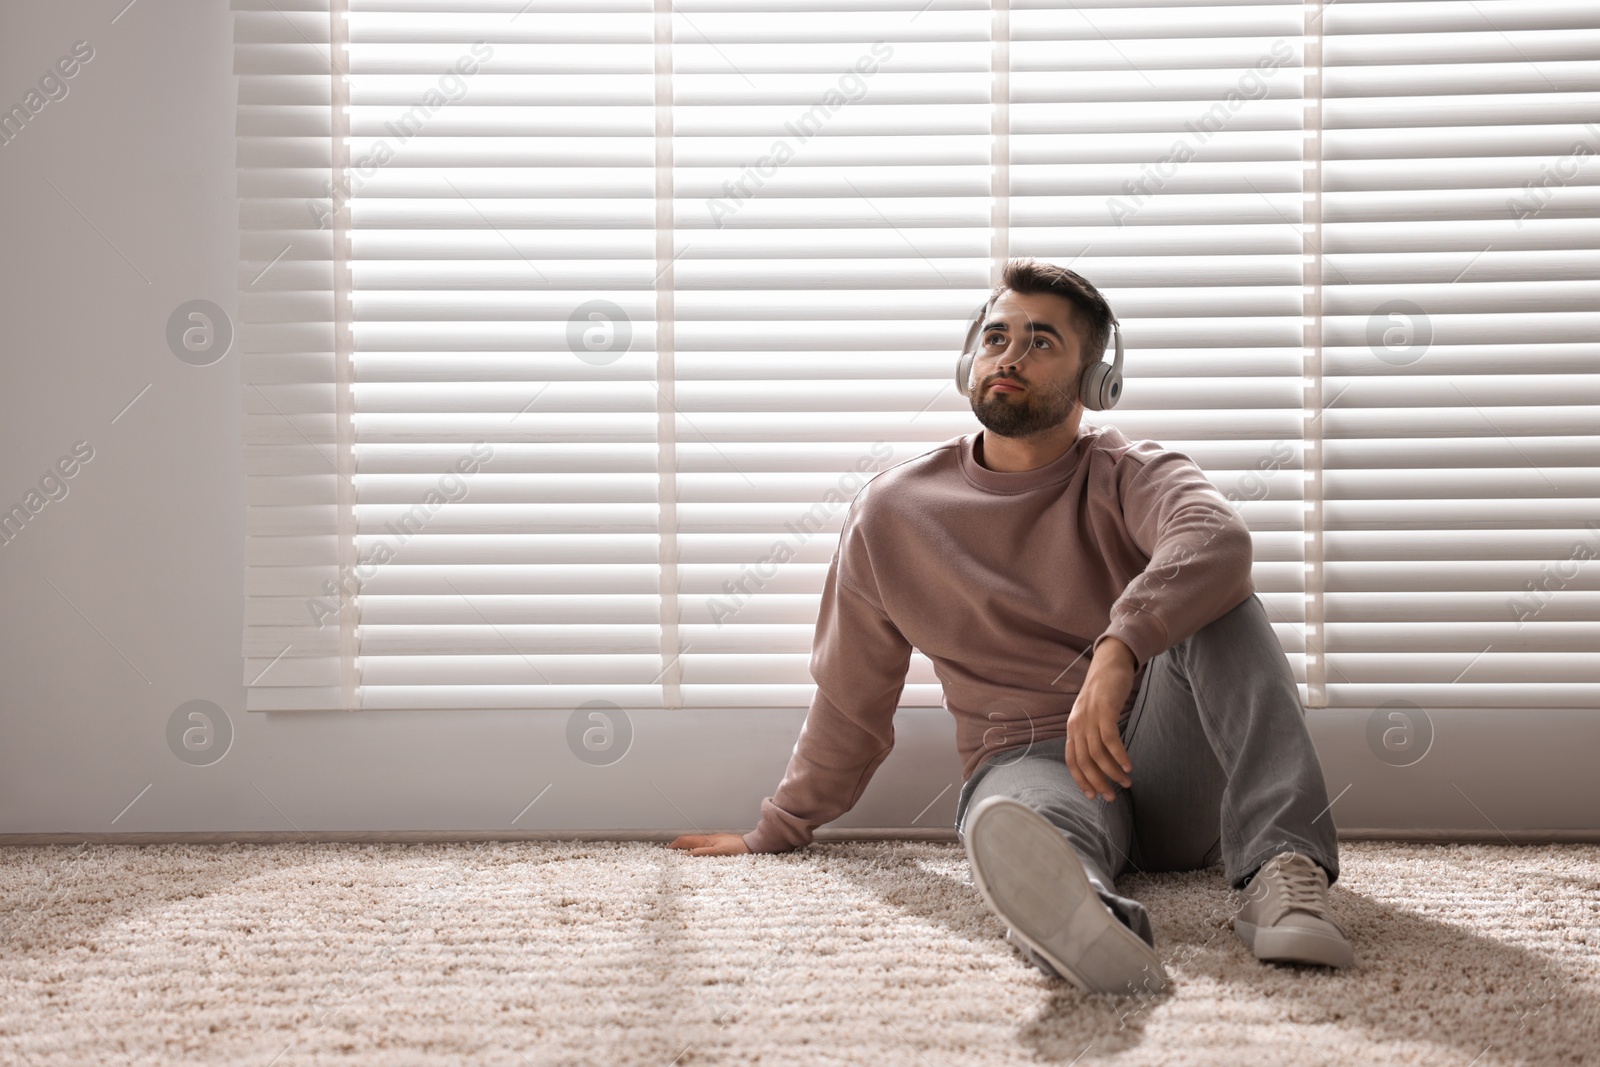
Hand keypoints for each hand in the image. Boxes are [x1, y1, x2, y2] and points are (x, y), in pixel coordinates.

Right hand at [668, 832, 750, 855]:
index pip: (685, 840)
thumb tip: (686, 854)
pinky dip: (694, 852)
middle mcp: (707, 841)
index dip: (674, 845)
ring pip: (694, 845)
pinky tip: (695, 858)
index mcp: (705, 841)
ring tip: (679, 858)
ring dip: (685, 849)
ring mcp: (712, 843)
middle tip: (669, 856)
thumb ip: (702, 852)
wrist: (751, 846)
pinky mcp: (717, 847)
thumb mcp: (719, 852)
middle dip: (677, 847)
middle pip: (688, 842)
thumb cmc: (737, 848)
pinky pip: (701, 849)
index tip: (666, 852)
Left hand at [1066, 637, 1136, 802]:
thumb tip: (1100, 762)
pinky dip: (1118, 754)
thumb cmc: (1104, 693)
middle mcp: (1077, 723)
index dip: (1081, 780)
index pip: (1072, 760)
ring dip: (1112, 772)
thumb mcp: (1092, 715)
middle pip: (1084, 761)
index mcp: (1072, 727)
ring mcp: (1090, 716)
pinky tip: (1128, 766)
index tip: (1093, 796)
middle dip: (1098, 782)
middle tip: (1112, 797)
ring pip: (1098, 753)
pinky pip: (1110, 738)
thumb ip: (1092, 735)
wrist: (1110, 663)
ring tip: (1126, 782)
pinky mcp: (1104, 709)